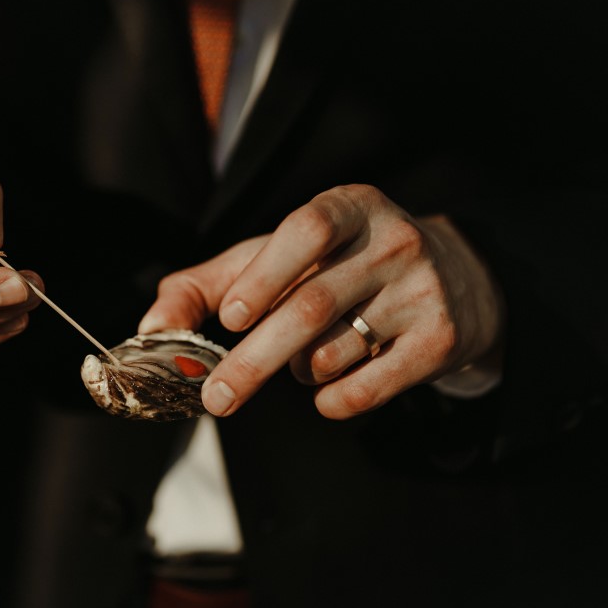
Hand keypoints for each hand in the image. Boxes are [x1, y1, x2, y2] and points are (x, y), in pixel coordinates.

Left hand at [138, 184, 503, 417]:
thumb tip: (150, 328)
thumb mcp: (282, 257)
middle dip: (252, 361)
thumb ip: (210, 285)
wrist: (457, 282)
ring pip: (336, 349)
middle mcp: (393, 240)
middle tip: (216, 398)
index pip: (306, 229)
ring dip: (301, 370)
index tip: (230, 318)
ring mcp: (423, 289)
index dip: (265, 275)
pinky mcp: (442, 338)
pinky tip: (327, 393)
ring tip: (305, 360)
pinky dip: (334, 400)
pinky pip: (372, 385)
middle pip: (310, 307)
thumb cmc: (341, 267)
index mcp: (349, 207)